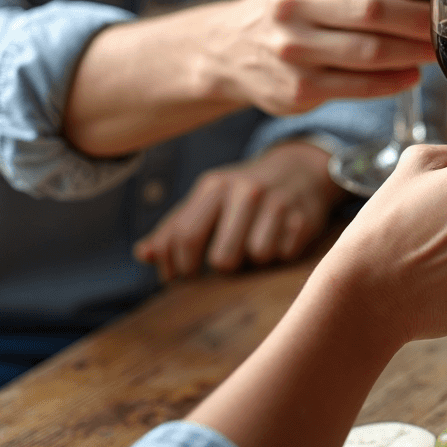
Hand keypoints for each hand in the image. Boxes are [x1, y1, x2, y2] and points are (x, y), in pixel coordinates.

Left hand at [134, 140, 343, 280]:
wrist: (299, 169)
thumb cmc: (241, 194)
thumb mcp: (207, 200)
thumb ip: (174, 227)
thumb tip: (143, 254)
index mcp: (214, 186)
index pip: (185, 237)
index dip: (179, 267)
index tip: (181, 277)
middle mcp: (246, 190)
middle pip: (222, 258)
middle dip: (221, 268)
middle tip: (224, 262)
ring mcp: (278, 203)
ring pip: (256, 258)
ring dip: (254, 261)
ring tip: (254, 245)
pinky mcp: (304, 217)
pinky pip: (284, 255)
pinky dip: (279, 254)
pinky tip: (279, 239)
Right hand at [203, 0, 435, 115]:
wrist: (229, 50)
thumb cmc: (289, 6)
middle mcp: (290, 4)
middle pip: (370, 8)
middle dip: (417, 19)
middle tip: (442, 24)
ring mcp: (292, 49)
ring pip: (370, 51)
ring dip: (413, 52)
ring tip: (433, 50)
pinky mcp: (299, 87)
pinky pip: (361, 86)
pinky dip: (394, 81)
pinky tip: (411, 75)